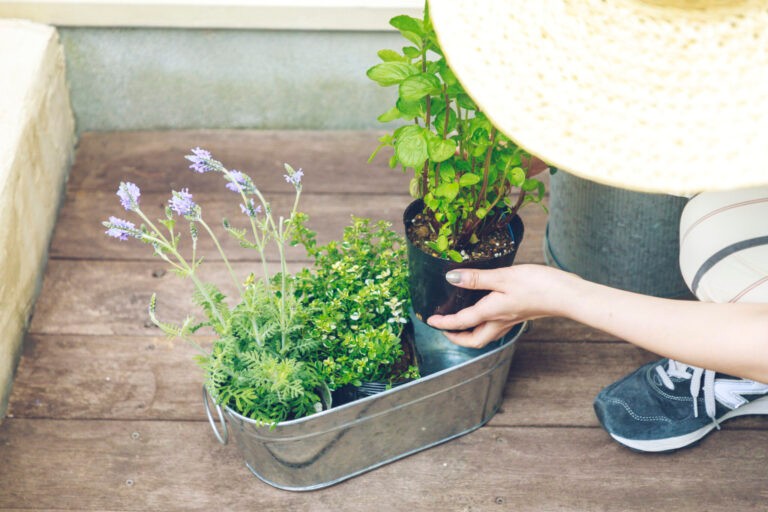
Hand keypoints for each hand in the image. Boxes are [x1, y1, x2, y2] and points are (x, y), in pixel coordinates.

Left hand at [426, 264, 572, 347]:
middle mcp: (500, 321)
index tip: (430, 322)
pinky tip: (486, 312)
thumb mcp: (503, 277)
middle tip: (445, 329)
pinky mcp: (520, 315)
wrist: (567, 294)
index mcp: (491, 313)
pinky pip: (497, 327)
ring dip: (470, 334)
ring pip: (486, 335)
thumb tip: (451, 278)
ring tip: (461, 324)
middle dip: (457, 338)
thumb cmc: (538, 285)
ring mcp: (511, 320)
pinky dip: (485, 325)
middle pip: (474, 340)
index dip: (444, 323)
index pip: (461, 322)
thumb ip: (477, 278)